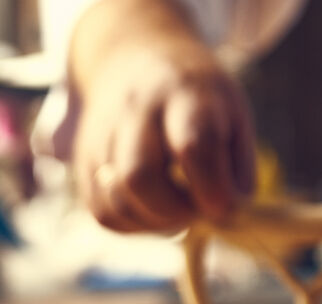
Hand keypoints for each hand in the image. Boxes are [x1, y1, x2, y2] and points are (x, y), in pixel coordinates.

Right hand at [73, 39, 255, 232]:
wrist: (133, 61)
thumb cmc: (197, 100)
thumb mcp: (234, 116)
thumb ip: (238, 170)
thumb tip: (227, 218)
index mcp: (184, 92)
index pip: (193, 145)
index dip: (211, 187)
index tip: (222, 206)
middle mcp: (135, 109)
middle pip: (140, 176)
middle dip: (175, 212)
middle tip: (196, 211)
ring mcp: (102, 135)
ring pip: (116, 202)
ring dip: (153, 223)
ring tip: (175, 210)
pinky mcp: (84, 161)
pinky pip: (104, 213)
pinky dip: (132, 224)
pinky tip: (151, 209)